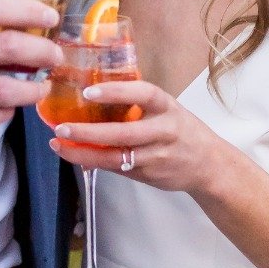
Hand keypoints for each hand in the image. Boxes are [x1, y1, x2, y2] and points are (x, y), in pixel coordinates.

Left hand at [48, 78, 223, 194]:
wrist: (209, 165)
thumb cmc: (181, 130)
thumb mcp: (167, 109)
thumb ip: (138, 104)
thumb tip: (94, 95)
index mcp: (168, 107)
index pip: (144, 94)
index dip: (116, 92)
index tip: (89, 91)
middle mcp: (164, 131)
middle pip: (123, 133)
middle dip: (89, 132)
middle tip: (61, 128)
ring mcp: (157, 156)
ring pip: (116, 157)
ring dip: (84, 153)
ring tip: (59, 145)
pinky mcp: (149, 175)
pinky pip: (117, 169)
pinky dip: (94, 162)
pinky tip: (76, 155)